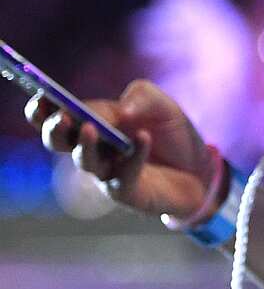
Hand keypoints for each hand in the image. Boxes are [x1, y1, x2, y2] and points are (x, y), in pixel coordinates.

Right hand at [25, 79, 215, 219]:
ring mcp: (106, 172)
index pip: (56, 115)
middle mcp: (93, 148)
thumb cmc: (172, 135)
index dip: (42, 109)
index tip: (39, 97)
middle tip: (62, 117)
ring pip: (86, 161)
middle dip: (55, 129)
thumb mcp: (163, 105)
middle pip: (59, 141)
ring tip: (91, 127)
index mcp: (93, 122)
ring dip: (85, 145)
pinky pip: (123, 175)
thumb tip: (123, 109)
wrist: (199, 169)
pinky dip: (134, 155)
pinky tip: (143, 138)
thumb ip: (143, 96)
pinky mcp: (126, 191)